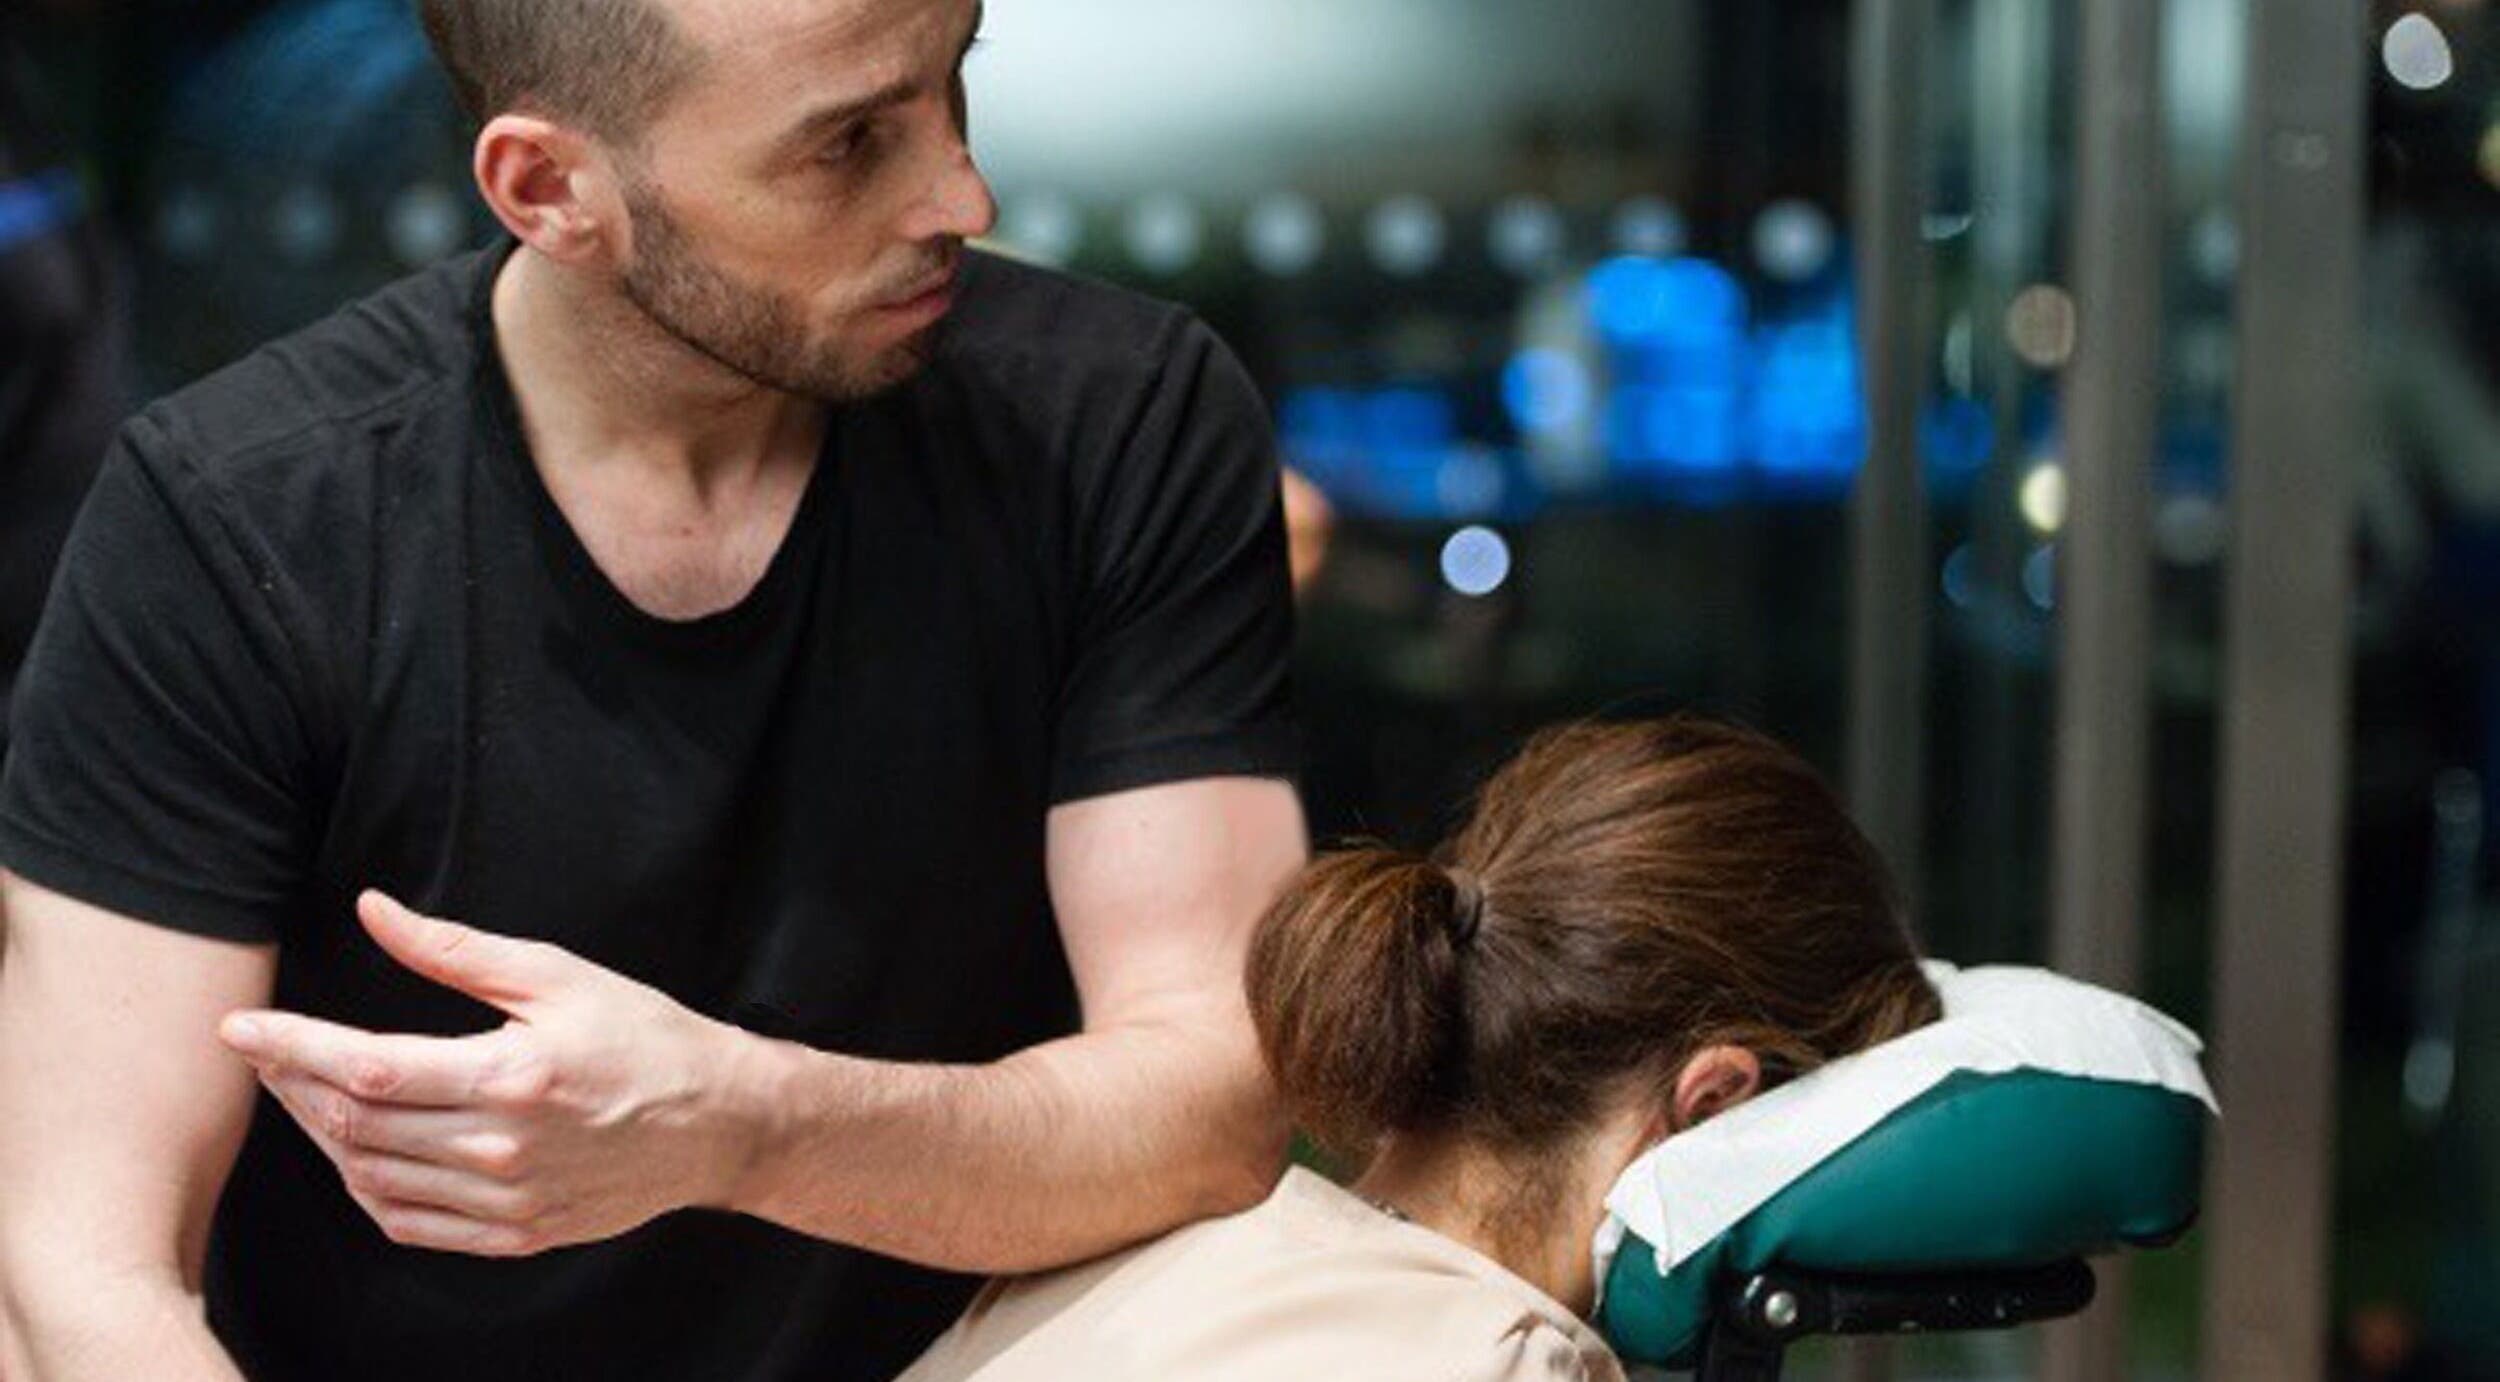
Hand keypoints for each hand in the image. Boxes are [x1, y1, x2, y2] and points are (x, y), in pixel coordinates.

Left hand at [218, 892, 765, 1257]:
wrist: (719, 1123)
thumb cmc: (645, 1038)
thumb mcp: (559, 976)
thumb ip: (457, 949)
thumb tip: (376, 910)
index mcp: (511, 1078)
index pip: (367, 1068)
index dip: (291, 1048)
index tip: (242, 1028)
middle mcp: (501, 1149)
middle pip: (355, 1126)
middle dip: (296, 1085)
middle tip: (270, 1052)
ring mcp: (506, 1202)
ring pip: (371, 1179)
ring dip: (324, 1136)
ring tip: (309, 1093)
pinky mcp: (514, 1234)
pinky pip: (409, 1224)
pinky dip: (367, 1189)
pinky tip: (360, 1152)